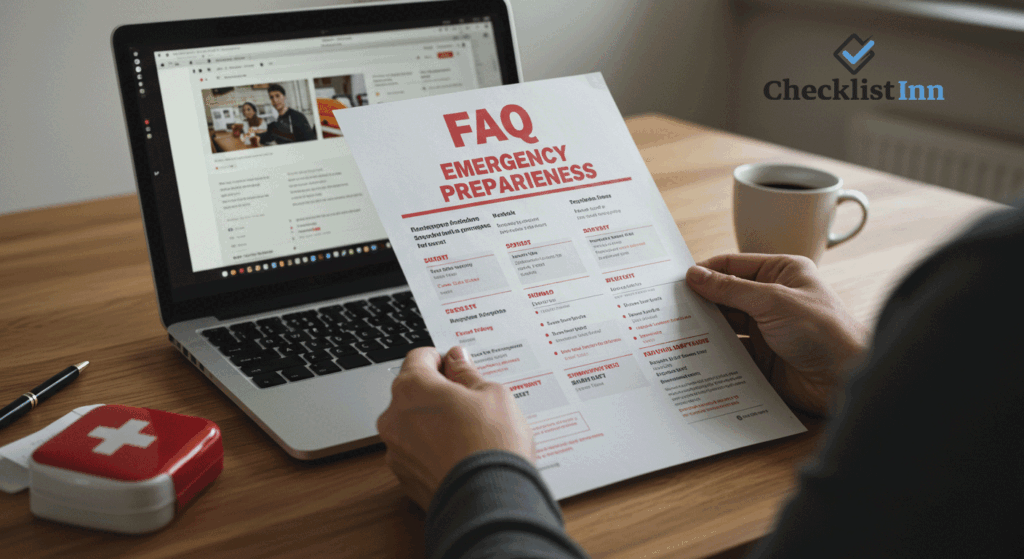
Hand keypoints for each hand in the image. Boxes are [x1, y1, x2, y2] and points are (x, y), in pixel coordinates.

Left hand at [376, 346, 534, 509]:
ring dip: (434, 423)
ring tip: (469, 434)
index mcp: (412, 388)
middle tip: (470, 403)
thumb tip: (458, 361)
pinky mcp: (404, 479)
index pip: (419, 358)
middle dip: (438, 394)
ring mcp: (396, 451)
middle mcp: (394, 418)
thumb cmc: (491, 445)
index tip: (458, 367)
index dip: (442, 360)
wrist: (489, 502)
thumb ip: (468, 373)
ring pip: (413, 425)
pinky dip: (433, 450)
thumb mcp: (492, 393)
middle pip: (413, 393)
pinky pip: (417, 454)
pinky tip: (460, 455)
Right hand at [686, 254, 869, 415]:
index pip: (733, 265)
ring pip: (725, 325)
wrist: (846, 378)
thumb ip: (731, 288)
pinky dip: (713, 353)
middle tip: (667, 308)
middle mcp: (772, 299)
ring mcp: (766, 329)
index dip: (705, 271)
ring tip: (673, 331)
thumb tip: (695, 275)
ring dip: (705, 329)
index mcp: (781, 273)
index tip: (676, 282)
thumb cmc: (824, 330)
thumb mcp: (773, 300)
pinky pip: (730, 352)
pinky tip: (693, 354)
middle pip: (726, 295)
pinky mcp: (762, 358)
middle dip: (701, 302)